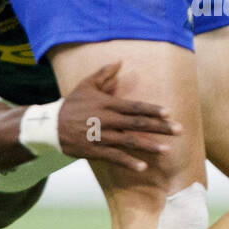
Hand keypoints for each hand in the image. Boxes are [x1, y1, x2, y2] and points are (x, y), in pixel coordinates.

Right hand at [57, 63, 179, 171]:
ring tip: (167, 150)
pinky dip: (128, 162)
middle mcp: (107, 120)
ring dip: (149, 146)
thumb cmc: (72, 103)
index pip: (135, 107)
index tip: (169, 113)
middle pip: (137, 124)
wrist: (50, 125)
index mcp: (107, 104)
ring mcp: (101, 136)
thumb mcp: (86, 85)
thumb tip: (119, 61)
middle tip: (179, 130)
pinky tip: (143, 167)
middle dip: (160, 127)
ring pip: (129, 141)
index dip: (152, 110)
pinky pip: (114, 157)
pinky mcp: (94, 150)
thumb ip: (104, 74)